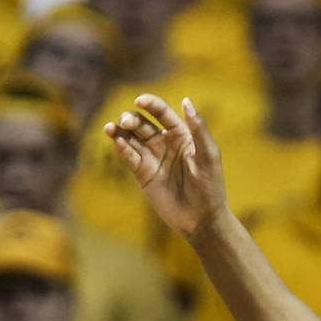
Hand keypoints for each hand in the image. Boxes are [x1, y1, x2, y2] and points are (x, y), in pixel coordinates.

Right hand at [104, 94, 228, 238]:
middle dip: (131, 119)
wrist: (201, 219)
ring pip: (132, 139)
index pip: (163, 114)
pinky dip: (122, 149)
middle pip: (143, 125)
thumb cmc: (210, 187)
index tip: (139, 100)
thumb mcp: (208, 156)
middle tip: (124, 121)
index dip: (151, 104)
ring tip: (110, 128)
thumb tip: (186, 100)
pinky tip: (117, 143)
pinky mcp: (143, 175)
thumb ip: (198, 129)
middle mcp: (165, 144)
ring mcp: (153, 159)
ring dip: (120, 131)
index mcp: (182, 135)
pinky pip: (130, 158)